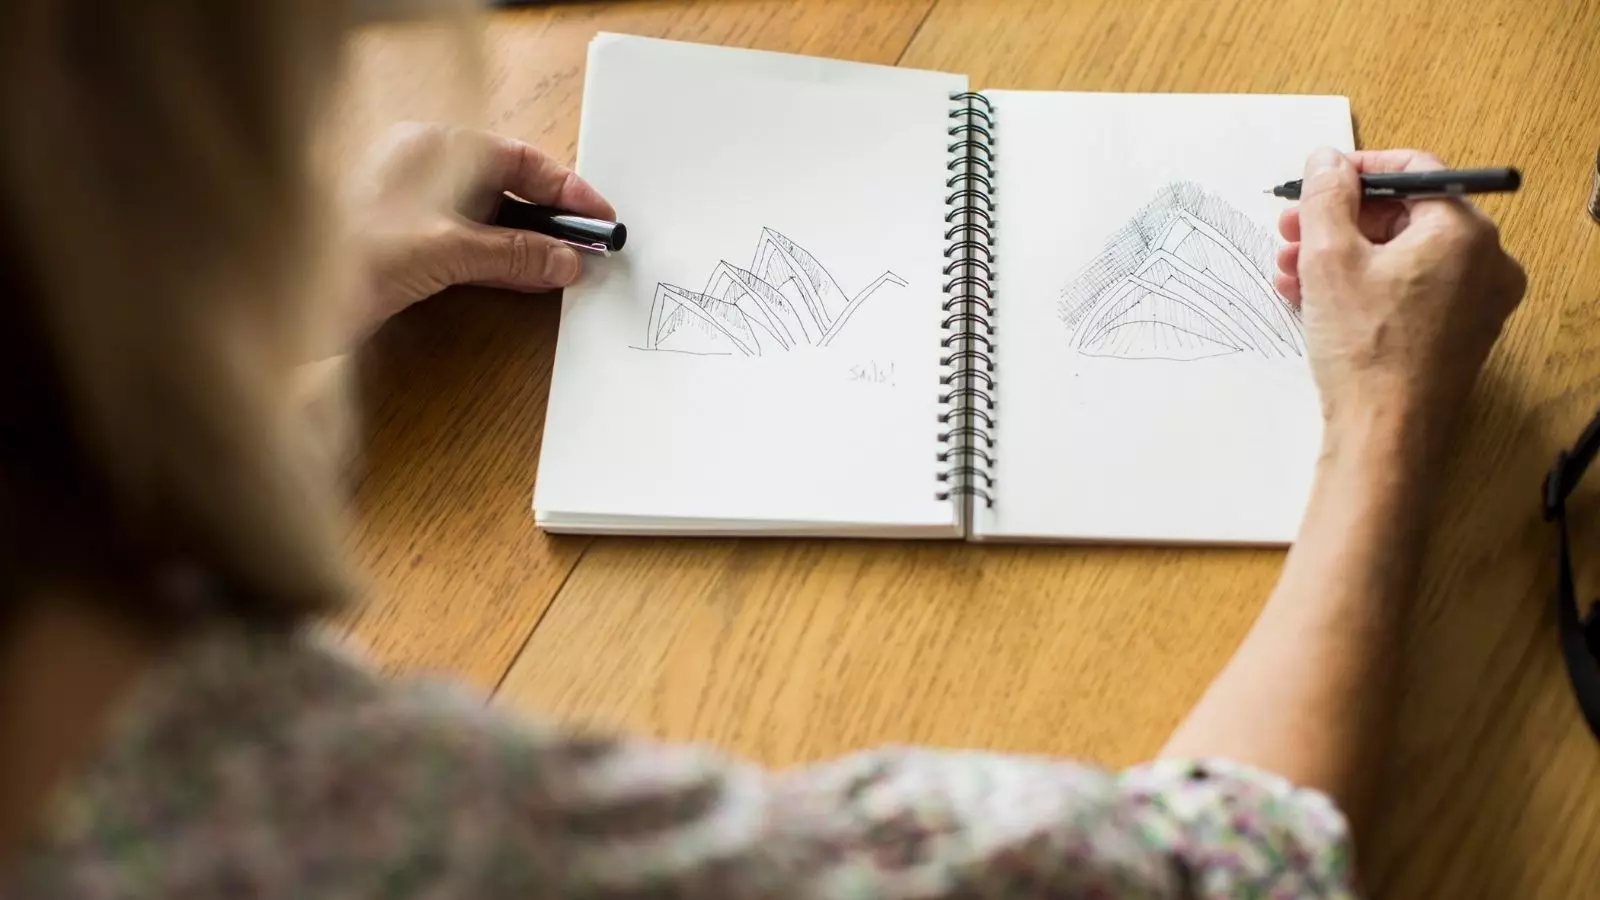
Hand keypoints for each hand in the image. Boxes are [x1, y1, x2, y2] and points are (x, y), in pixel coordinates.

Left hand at [342, 122, 614, 342]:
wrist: (287, 301)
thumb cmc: (349, 255)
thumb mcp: (446, 251)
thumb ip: (511, 254)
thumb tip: (563, 260)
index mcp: (431, 146)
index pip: (516, 158)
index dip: (565, 189)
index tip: (599, 218)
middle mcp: (424, 169)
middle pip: (507, 188)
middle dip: (551, 219)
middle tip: (590, 246)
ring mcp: (414, 207)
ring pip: (490, 219)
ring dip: (529, 245)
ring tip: (567, 266)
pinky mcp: (407, 244)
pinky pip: (470, 244)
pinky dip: (502, 261)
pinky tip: (528, 279)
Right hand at [1274, 148, 1525, 443]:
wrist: (1385, 434)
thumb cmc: (1365, 350)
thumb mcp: (1328, 258)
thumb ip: (1326, 197)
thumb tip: (1327, 161)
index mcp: (1464, 232)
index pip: (1414, 171)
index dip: (1355, 172)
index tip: (1315, 183)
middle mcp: (1484, 262)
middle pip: (1404, 216)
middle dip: (1338, 222)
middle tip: (1290, 232)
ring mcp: (1475, 301)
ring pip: (1400, 257)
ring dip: (1341, 258)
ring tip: (1290, 274)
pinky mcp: (1457, 333)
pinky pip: (1409, 291)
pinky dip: (1364, 288)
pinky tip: (1315, 301)